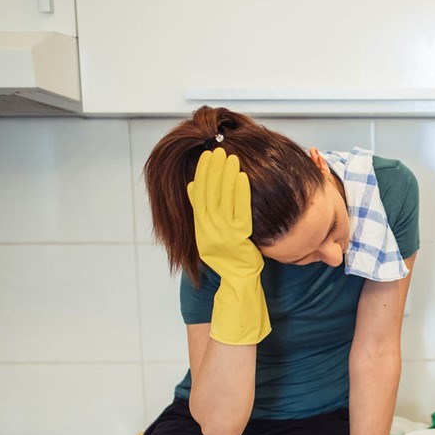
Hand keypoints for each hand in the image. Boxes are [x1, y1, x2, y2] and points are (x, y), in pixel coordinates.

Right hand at [187, 147, 270, 344]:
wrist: (238, 284)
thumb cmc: (230, 258)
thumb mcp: (211, 235)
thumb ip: (203, 214)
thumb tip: (192, 187)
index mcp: (200, 228)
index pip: (198, 195)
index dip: (202, 175)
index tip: (206, 157)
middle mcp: (207, 231)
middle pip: (208, 194)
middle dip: (212, 170)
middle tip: (217, 150)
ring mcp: (222, 235)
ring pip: (222, 200)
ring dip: (225, 177)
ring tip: (229, 158)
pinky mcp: (238, 239)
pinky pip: (239, 211)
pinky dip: (239, 194)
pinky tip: (242, 178)